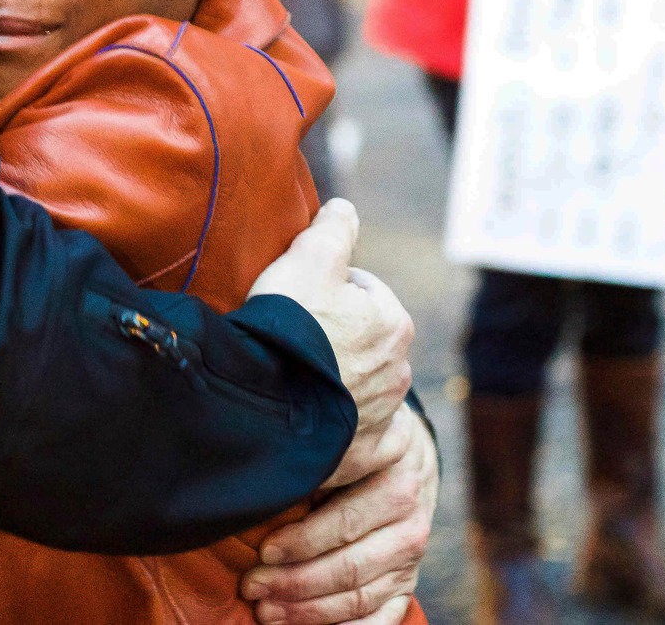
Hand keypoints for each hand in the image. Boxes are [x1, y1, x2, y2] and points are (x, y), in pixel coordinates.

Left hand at [239, 403, 437, 623]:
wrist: (406, 456)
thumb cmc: (356, 447)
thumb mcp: (343, 440)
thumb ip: (316, 463)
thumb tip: (263, 489)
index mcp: (394, 476)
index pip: (345, 517)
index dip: (302, 538)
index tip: (263, 549)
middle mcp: (410, 518)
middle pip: (349, 563)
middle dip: (294, 580)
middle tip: (251, 584)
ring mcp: (412, 554)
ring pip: (359, 594)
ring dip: (308, 610)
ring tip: (265, 610)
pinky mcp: (409, 580)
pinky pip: (384, 616)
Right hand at [249, 200, 414, 435]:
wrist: (265, 404)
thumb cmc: (289, 326)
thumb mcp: (308, 257)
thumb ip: (333, 228)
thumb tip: (345, 209)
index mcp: (394, 323)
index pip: (363, 292)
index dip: (326, 291)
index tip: (297, 301)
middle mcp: (399, 372)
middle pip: (363, 342)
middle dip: (336, 338)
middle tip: (292, 340)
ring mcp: (383, 417)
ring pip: (361, 388)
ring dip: (337, 382)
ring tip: (293, 379)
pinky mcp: (364, 455)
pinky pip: (362, 439)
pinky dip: (346, 430)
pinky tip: (317, 422)